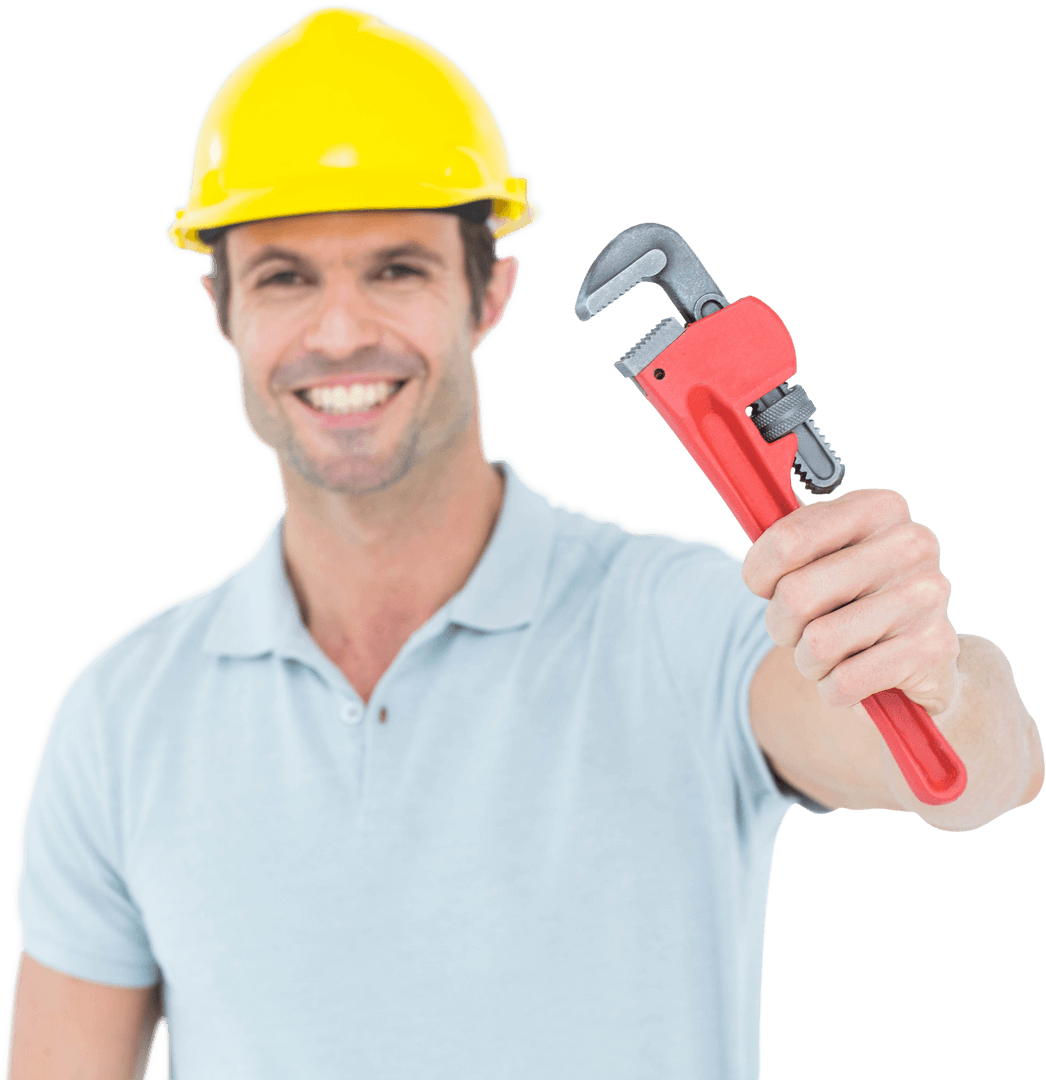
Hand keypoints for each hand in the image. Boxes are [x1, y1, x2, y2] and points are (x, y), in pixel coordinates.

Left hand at [742, 488, 959, 714]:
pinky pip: (844, 682)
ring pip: (818, 643)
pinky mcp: (932, 648)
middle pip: (796, 595)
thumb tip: (754, 530)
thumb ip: (786, 542)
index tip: (764, 587)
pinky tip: (854, 673)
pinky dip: (833, 688)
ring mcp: (926, 596)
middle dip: (782, 624)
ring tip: (830, 652)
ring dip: (808, 660)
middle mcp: (910, 544)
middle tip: (799, 628)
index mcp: (878, 508)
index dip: (758, 575)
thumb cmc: (853, 596)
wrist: (921, 655)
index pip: (786, 541)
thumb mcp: (821, 556)